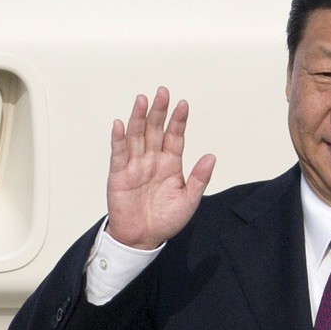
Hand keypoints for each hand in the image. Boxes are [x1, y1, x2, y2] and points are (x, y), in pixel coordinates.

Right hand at [106, 87, 215, 248]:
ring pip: (136, 136)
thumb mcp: (189, 199)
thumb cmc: (166, 219)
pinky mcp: (119, 174)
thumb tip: (212, 156)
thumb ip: (199, 178)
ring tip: (143, 100)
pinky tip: (120, 124)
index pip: (175, 137)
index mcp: (171, 164)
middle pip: (155, 130)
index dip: (178, 120)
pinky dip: (119, 139)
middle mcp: (152, 160)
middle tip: (163, 92)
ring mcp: (135, 165)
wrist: (143, 238)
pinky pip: (118, 153)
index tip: (184, 104)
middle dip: (159, 111)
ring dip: (138, 118)